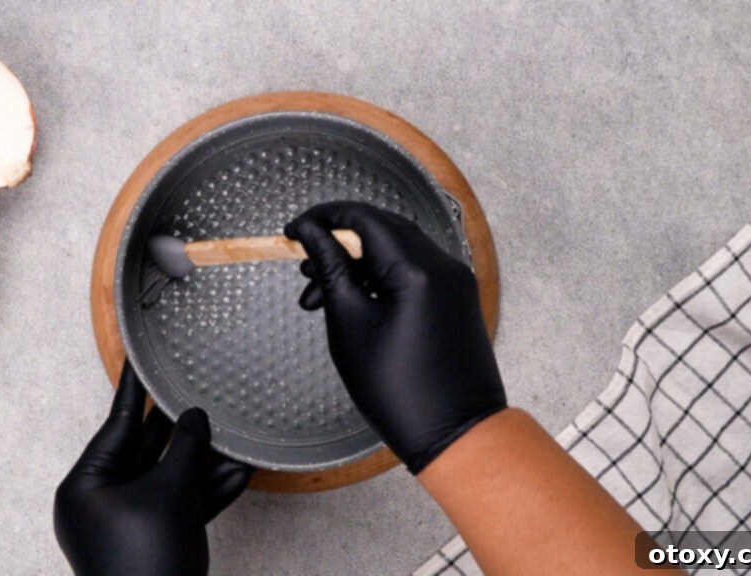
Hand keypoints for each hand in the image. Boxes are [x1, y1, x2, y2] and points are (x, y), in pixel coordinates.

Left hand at [54, 364, 252, 575]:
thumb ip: (186, 450)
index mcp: (87, 486)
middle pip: (145, 450)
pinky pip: (179, 506)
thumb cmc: (148, 561)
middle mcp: (102, 501)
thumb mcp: (169, 494)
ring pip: (168, 478)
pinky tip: (239, 472)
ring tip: (233, 433)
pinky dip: (205, 492)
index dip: (136, 390)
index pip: (117, 424)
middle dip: (180, 428)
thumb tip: (196, 417)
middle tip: (198, 388)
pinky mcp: (154, 541)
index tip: (143, 357)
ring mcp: (129, 524)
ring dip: (202, 461)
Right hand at [285, 202, 506, 473]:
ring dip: (357, 265)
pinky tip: (354, 304)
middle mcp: (442, 265)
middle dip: (338, 243)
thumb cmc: (398, 390)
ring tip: (319, 298)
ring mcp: (454, 281)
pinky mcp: (457, 298)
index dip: (323, 218)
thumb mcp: (350, 325)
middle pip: (382, 229)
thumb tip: (310, 232)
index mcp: (416, 270)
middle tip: (303, 269)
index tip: (293, 232)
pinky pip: (414, 271)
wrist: (456, 434)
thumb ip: (331, 269)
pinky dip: (381, 278)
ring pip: (397, 251)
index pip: (364, 217)